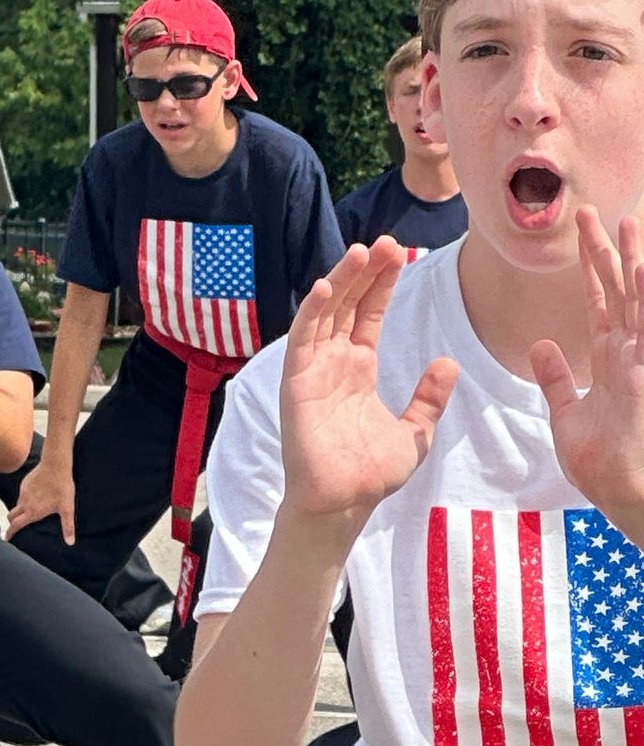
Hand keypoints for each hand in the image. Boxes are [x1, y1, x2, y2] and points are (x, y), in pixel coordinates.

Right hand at [6, 454, 76, 545]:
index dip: (10, 533)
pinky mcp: (25, 483)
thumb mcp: (67, 508)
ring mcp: (23, 492)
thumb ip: (68, 527)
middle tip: (15, 527)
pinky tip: (36, 497)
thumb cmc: (62, 487)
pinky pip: (22, 494)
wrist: (56, 465)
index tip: (7, 538)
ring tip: (29, 512)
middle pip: (11, 516)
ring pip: (17, 505)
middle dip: (12, 523)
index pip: (15, 525)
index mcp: (33, 511)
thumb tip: (70, 543)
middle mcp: (25, 503)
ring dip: (20, 511)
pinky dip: (25, 499)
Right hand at [278, 240, 456, 528]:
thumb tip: (449, 362)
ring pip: (326, 313)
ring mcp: (313, 371)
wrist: (345, 503)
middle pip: (349, 305)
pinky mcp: (296, 383)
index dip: (384, 284)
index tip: (402, 254)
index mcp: (359, 369)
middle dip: (367, 272)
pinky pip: (302, 340)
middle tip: (387, 241)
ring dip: (342, 280)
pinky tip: (328, 286)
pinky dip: (312, 312)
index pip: (370, 315)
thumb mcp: (414, 431)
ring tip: (363, 250)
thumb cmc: (371, 473)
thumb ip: (429, 397)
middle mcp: (334, 363)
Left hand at [531, 209, 643, 540]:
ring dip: (633, 264)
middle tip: (593, 210)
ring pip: (638, 301)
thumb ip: (555, 379)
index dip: (589, 266)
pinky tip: (642, 272)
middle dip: (605, 251)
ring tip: (627, 223)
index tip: (580, 232)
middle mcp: (629, 353)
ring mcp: (641, 362)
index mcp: (609, 358)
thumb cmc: (602, 463)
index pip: (598, 300)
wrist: (623, 495)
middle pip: (616, 290)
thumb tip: (540, 346)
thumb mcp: (566, 414)